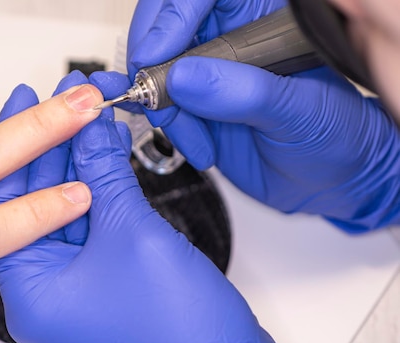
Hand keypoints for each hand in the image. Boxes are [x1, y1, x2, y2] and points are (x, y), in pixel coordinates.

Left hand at [0, 72, 313, 342]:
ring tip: (84, 114)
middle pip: (33, 203)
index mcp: (30, 293)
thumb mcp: (133, 236)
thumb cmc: (178, 334)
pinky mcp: (99, 286)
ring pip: (64, 212)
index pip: (6, 202)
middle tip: (62, 98)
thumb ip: (105, 176)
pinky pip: (88, 229)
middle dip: (52, 147)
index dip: (18, 143)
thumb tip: (89, 130)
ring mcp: (72, 291)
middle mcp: (43, 295)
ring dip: (77, 164)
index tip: (27, 100)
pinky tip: (102, 153)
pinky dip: (97, 191)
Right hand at [91, 0, 399, 230]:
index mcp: (265, 20)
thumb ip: (245, 92)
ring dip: (163, 105)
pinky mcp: (196, 106)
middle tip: (153, 93)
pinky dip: (166, 125)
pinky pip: (162, 105)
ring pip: (159, 69)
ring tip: (194, 137)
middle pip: (169, 25)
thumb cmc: (334, 135)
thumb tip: (184, 77)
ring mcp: (210, 74)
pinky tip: (194, 144)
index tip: (157, 53)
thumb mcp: (299, 111)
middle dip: (153, 59)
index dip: (173, 15)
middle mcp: (232, 40)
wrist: (329, 181)